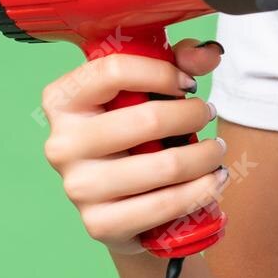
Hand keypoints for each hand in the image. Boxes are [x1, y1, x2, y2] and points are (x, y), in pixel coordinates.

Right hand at [38, 38, 231, 253]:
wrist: (125, 204)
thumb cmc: (136, 134)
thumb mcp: (151, 89)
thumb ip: (179, 60)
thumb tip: (208, 53)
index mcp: (63, 100)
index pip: (113, 70)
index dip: (161, 71)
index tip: (187, 83)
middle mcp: (61, 144)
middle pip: (146, 119)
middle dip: (192, 114)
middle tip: (208, 114)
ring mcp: (77, 187)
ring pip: (165, 165)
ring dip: (205, 156)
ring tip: (216, 150)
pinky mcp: (99, 224)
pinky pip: (166, 204)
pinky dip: (202, 190)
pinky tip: (214, 180)